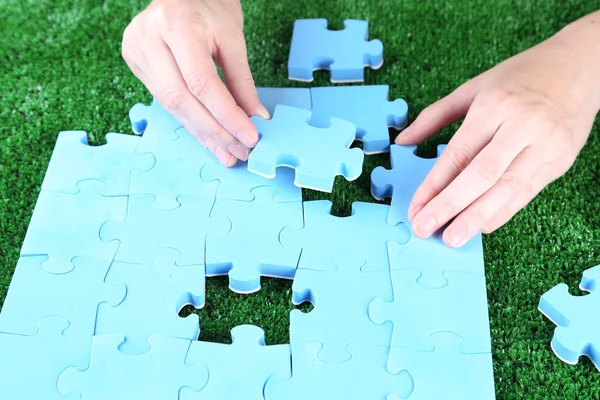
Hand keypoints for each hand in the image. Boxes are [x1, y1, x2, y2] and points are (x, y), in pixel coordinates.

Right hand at [121, 0, 268, 165]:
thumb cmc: (210, 8)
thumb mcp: (233, 38)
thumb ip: (242, 81)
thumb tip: (255, 118)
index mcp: (177, 24)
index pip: (202, 82)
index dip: (226, 115)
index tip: (249, 137)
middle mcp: (149, 37)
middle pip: (181, 99)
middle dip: (214, 131)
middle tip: (238, 152)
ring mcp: (136, 50)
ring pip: (171, 105)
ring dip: (202, 133)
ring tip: (227, 152)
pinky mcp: (133, 61)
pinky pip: (164, 101)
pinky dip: (190, 121)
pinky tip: (209, 137)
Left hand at [396, 15, 599, 247]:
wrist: (582, 65)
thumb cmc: (520, 76)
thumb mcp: (473, 87)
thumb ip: (434, 116)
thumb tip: (402, 140)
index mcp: (494, 106)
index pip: (458, 155)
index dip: (434, 186)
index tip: (415, 209)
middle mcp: (522, 126)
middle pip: (481, 176)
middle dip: (450, 207)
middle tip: (426, 229)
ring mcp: (546, 145)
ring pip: (507, 189)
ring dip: (477, 218)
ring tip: (453, 238)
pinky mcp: (561, 160)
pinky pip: (527, 192)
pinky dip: (504, 211)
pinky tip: (483, 225)